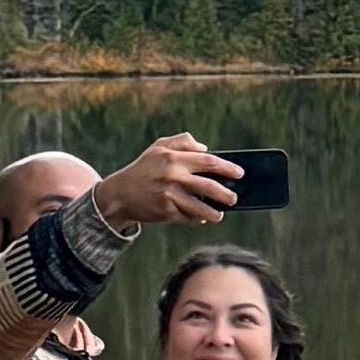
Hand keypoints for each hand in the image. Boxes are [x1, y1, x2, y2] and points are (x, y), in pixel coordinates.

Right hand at [92, 132, 240, 233]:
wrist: (120, 194)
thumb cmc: (143, 168)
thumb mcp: (159, 147)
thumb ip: (182, 141)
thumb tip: (205, 148)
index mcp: (173, 158)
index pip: (208, 161)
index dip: (227, 168)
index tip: (240, 173)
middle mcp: (172, 176)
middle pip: (209, 186)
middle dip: (226, 194)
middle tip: (234, 197)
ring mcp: (169, 196)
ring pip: (200, 207)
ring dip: (214, 212)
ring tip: (220, 214)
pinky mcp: (165, 212)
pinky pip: (188, 217)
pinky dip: (197, 219)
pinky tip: (202, 218)